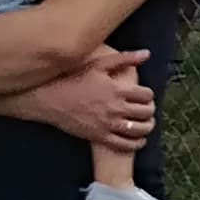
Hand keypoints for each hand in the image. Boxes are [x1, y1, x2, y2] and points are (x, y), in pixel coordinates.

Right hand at [23, 48, 154, 150]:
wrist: (49, 100)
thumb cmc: (74, 79)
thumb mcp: (99, 65)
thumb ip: (125, 59)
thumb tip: (147, 53)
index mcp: (118, 90)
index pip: (147, 95)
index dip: (148, 95)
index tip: (144, 96)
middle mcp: (115, 108)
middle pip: (146, 112)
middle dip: (150, 110)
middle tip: (146, 109)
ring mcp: (108, 124)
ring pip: (140, 129)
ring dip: (147, 126)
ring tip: (145, 123)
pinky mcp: (99, 136)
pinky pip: (126, 145)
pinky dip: (137, 143)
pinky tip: (138, 139)